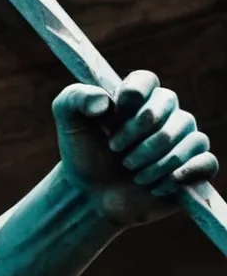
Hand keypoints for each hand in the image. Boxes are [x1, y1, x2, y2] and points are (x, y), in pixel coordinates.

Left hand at [53, 70, 217, 227]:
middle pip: (171, 113)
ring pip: (190, 139)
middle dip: (140, 137)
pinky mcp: (195, 168)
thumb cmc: (82, 154)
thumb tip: (104, 101)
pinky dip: (182, 175)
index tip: (108, 122)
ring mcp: (183, 140)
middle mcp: (166, 113)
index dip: (130, 101)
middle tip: (115, 152)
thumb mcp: (68, 122)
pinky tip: (157, 185)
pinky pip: (206, 163)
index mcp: (137, 96)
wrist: (91, 194)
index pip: (146, 80)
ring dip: (156, 161)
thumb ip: (74, 99)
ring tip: (132, 173)